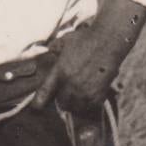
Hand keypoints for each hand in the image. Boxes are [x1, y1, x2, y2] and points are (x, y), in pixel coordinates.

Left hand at [31, 0, 145, 116]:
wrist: (108, 40)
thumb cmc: (86, 38)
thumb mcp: (65, 41)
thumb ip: (54, 49)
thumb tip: (50, 52)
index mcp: (59, 72)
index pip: (44, 93)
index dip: (38, 102)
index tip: (37, 107)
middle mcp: (70, 84)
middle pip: (61, 104)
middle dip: (62, 99)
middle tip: (67, 92)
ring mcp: (85, 91)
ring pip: (76, 107)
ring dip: (75, 103)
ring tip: (79, 94)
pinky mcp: (98, 94)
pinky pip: (90, 107)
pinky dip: (88, 103)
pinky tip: (90, 94)